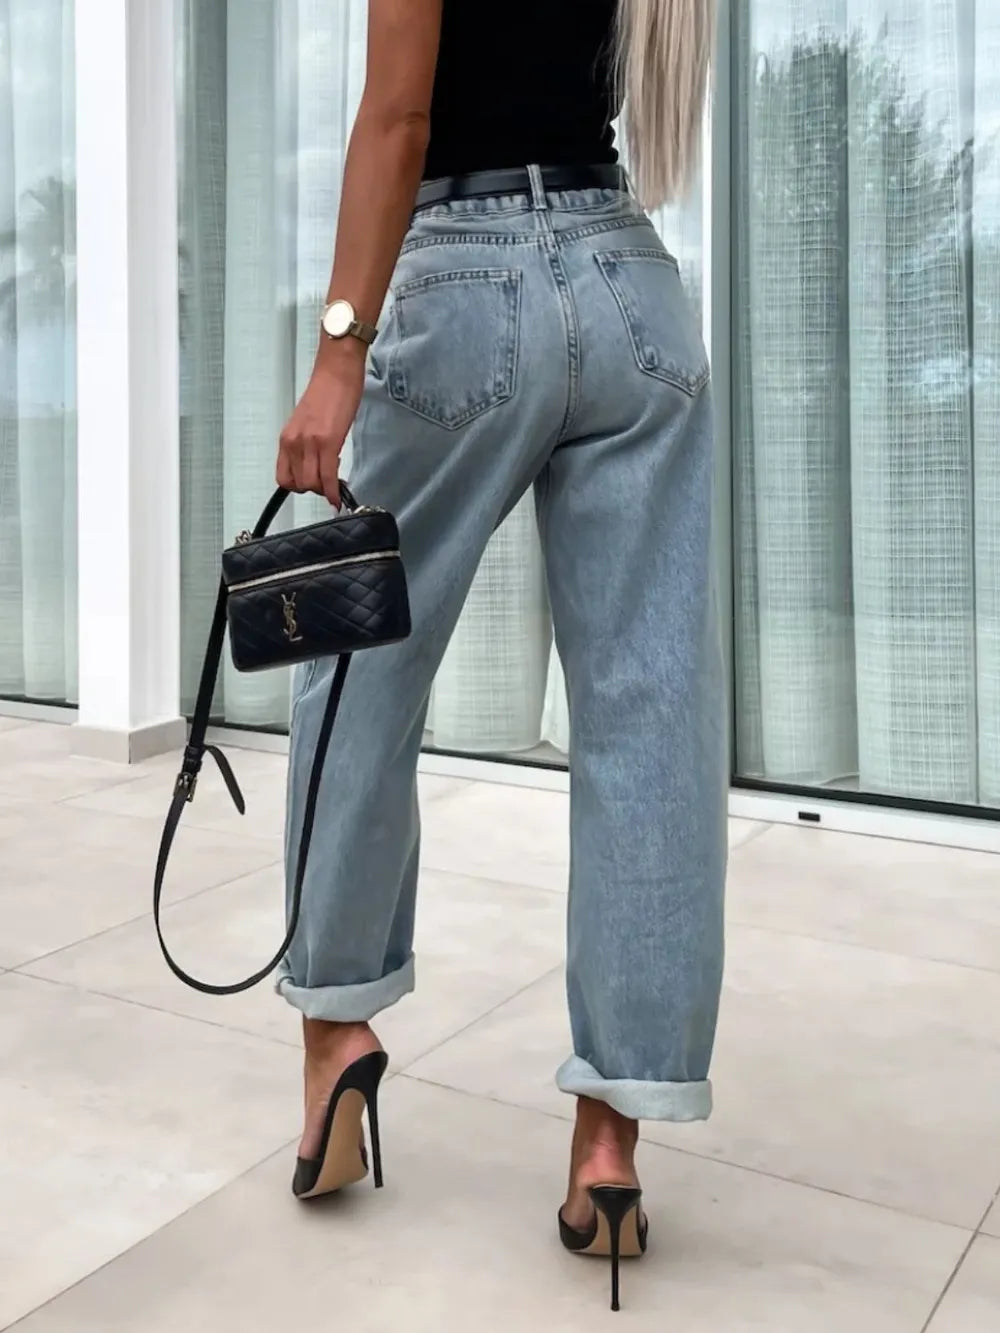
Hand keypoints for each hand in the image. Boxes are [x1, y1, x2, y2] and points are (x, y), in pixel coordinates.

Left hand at [276, 348, 365, 504]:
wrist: (336, 372)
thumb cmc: (326, 392)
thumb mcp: (307, 424)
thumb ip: (306, 445)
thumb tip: (313, 464)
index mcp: (287, 438)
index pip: (284, 477)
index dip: (299, 487)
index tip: (312, 485)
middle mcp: (294, 442)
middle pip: (299, 484)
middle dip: (315, 489)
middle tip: (328, 484)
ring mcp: (309, 443)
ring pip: (312, 484)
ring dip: (325, 490)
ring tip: (335, 483)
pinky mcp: (328, 442)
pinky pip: (328, 477)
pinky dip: (333, 491)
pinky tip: (338, 496)